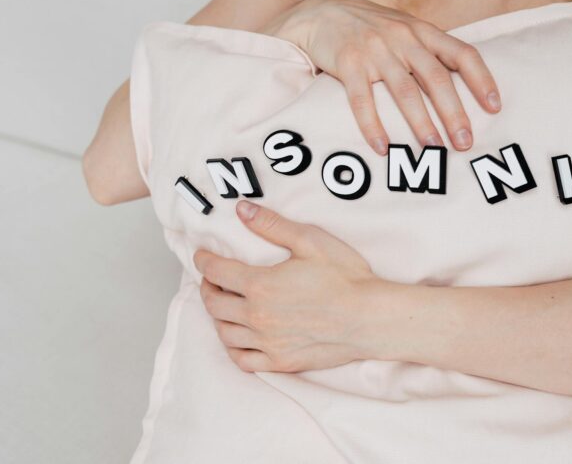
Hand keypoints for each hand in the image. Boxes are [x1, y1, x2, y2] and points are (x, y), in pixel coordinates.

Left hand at [192, 200, 376, 372]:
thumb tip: (242, 209)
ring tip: (223, 306)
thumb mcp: (310, 240)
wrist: (369, 317)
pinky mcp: (281, 361)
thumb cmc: (345, 278)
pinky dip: (233, 348)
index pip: (217, 272)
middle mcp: (257, 316)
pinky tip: (237, 337)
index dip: (204, 261)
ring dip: (217, 317)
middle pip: (214, 304)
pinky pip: (243, 360)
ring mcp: (268, 343)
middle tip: (211, 280)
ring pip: (225, 332)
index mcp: (260, 285)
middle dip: (207, 288)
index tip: (202, 256)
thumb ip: (272, 225)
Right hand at [258, 0, 501, 154]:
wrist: (321, 14)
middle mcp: (402, 38)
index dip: (481, 80)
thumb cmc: (369, 28)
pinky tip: (382, 147)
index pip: (462, 54)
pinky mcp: (348, 63)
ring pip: (404, 91)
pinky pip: (362, 100)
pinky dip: (373, 126)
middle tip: (464, 142)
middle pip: (436, 79)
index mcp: (422, 31)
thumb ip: (427, 51)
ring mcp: (375, 50)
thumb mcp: (404, 29)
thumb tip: (459, 86)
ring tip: (433, 147)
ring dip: (420, 123)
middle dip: (453, 113)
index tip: (494, 107)